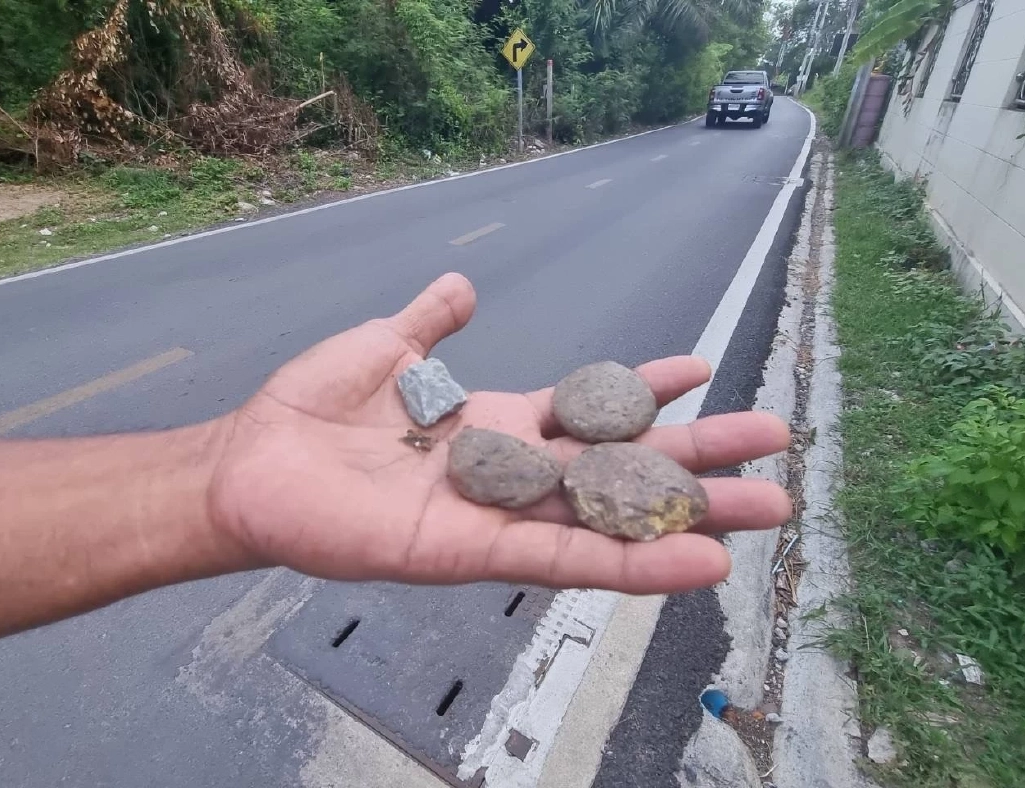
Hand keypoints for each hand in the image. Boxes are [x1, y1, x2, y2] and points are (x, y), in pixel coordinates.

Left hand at [210, 273, 790, 593]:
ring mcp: (496, 517)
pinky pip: (560, 556)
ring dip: (686, 520)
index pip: (586, 410)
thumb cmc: (310, 409)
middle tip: (775, 450)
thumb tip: (458, 286)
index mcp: (494, 424)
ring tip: (763, 511)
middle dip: (696, 460)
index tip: (705, 369)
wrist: (250, 460)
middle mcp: (508, 474)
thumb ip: (430, 323)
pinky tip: (691, 564)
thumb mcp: (383, 348)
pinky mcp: (469, 553)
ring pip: (608, 519)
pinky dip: (628, 562)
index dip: (642, 391)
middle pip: (619, 468)